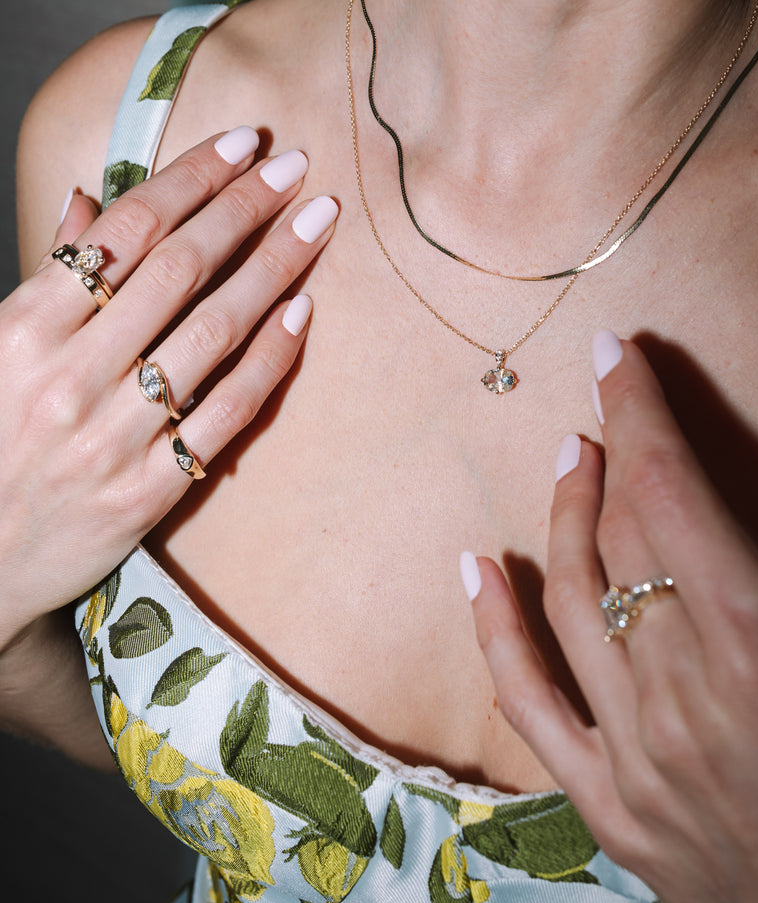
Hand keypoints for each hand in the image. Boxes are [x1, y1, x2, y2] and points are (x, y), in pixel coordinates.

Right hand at [1, 127, 337, 651]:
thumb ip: (46, 276)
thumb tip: (91, 199)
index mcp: (24, 329)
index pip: (125, 231)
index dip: (191, 178)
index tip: (243, 144)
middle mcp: (70, 377)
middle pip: (179, 271)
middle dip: (244, 208)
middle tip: (296, 169)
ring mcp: (113, 437)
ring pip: (211, 334)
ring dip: (272, 269)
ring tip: (316, 224)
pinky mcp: (149, 491)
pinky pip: (225, 413)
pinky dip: (268, 360)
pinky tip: (302, 313)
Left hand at [462, 329, 757, 902]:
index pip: (673, 496)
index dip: (643, 414)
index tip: (618, 358)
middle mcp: (682, 692)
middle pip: (622, 539)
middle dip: (613, 457)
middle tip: (607, 408)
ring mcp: (632, 754)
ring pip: (571, 601)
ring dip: (566, 520)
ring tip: (570, 463)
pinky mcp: (607, 807)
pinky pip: (528, 705)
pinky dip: (496, 631)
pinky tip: (475, 570)